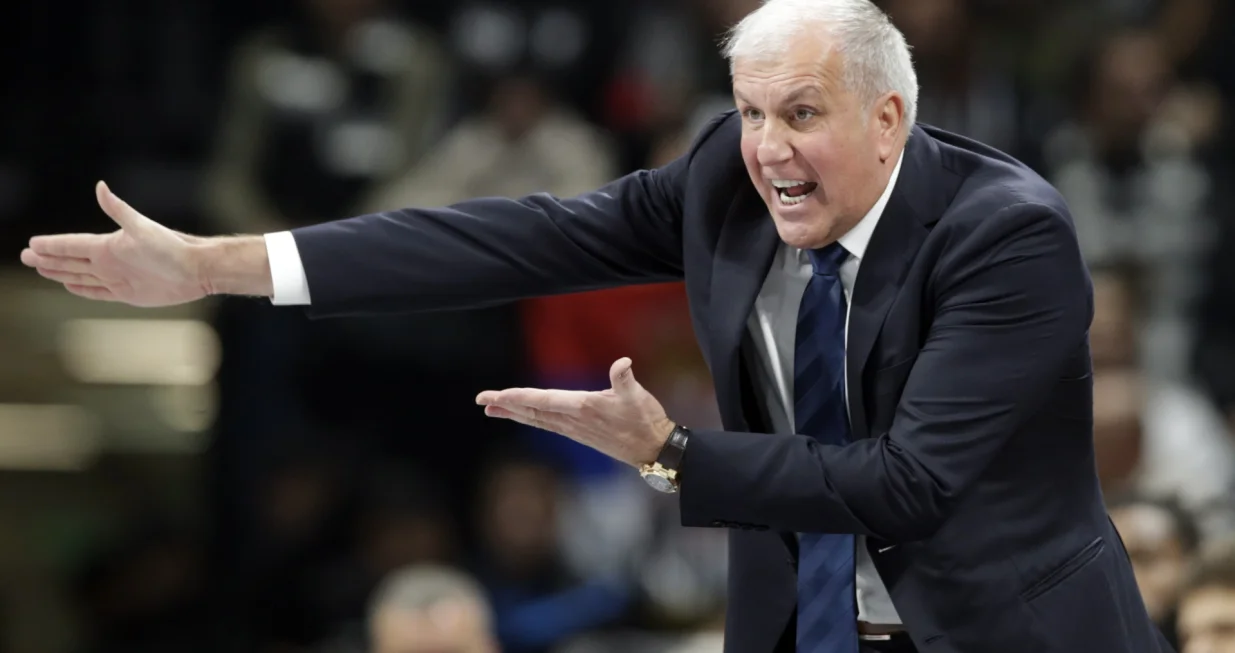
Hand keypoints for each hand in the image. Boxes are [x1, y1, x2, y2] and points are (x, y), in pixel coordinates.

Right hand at [20, 181, 208, 305]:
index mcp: (108, 245)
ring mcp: (117, 277)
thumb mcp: (142, 227)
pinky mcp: (127, 293)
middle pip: (70, 260)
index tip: (32, 243)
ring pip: (79, 275)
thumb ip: (118, 210)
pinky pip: (97, 292)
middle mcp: (110, 261)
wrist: (195, 269)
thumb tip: (100, 187)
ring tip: (40, 268)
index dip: (52, 245)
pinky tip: (69, 285)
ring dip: (59, 272)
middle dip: (47, 259)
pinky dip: (82, 289)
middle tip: (25, 256)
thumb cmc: (171, 247)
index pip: (72, 245)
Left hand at [476, 357, 674, 466]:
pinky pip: (546, 424)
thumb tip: (622, 363)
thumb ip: (625, 379)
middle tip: (481, 399)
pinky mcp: (578, 433)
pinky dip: (530, 418)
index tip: (498, 395)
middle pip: (532, 411)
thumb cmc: (645, 420)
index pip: (544, 400)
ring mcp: (574, 429)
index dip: (519, 397)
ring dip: (513, 413)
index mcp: (583, 407)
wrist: (653, 449)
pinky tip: (522, 416)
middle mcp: (573, 420)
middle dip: (505, 405)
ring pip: (536, 419)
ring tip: (491, 408)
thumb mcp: (637, 396)